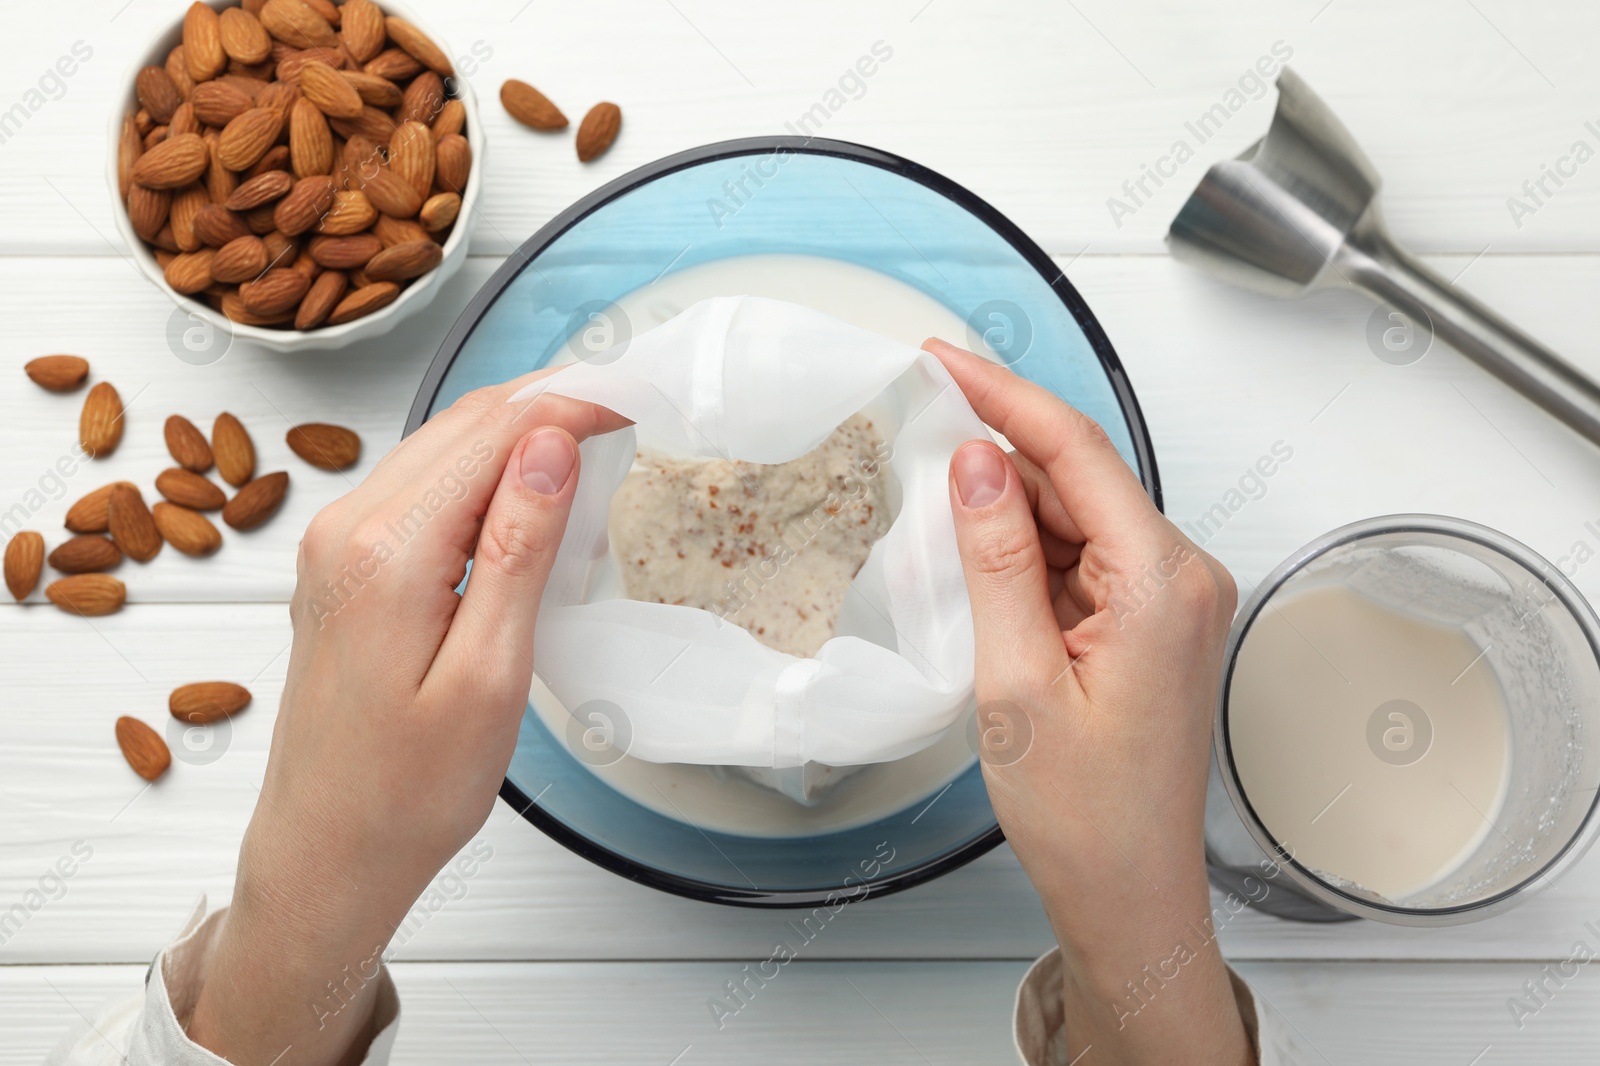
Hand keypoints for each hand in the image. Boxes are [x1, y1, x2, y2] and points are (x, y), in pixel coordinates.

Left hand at [188, 372, 625, 1064]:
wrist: (326, 854)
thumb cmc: (406, 792)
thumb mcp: (489, 674)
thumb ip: (518, 549)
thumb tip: (551, 446)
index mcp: (385, 551)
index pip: (495, 433)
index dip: (573, 402)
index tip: (637, 395)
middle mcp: (346, 529)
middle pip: (463, 423)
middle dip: (549, 403)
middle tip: (629, 403)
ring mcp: (336, 544)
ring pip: (441, 447)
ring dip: (517, 432)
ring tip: (593, 435)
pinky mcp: (342, 566)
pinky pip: (420, 486)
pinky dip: (481, 469)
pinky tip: (526, 488)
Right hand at [926, 340, 1250, 1065]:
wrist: (1128, 896)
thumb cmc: (1086, 816)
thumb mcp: (1017, 682)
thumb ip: (998, 560)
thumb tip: (977, 464)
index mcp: (1162, 583)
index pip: (1078, 452)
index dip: (1005, 395)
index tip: (946, 360)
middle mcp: (1180, 579)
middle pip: (1078, 479)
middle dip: (998, 454)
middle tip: (920, 421)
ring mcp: (1168, 601)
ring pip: (1076, 517)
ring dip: (1008, 509)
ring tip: (937, 511)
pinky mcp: (1148, 624)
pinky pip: (1081, 559)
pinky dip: (1028, 553)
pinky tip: (979, 563)